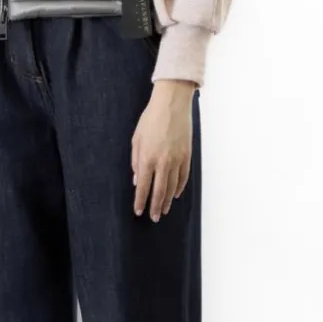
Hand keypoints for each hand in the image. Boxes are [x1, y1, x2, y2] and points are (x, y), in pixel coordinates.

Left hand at [131, 79, 195, 220]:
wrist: (172, 104)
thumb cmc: (151, 119)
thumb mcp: (136, 138)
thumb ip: (136, 160)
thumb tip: (137, 179)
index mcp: (148, 158)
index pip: (143, 186)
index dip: (141, 201)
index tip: (139, 211)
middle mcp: (163, 162)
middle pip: (159, 191)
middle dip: (155, 206)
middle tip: (153, 217)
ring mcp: (177, 160)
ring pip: (172, 187)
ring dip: (167, 200)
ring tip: (163, 210)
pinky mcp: (187, 155)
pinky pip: (183, 177)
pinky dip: (179, 187)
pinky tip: (175, 194)